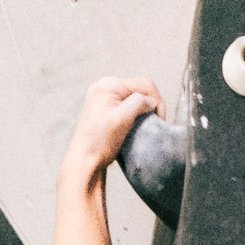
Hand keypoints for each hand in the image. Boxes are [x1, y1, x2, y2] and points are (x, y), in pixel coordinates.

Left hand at [59, 76, 160, 195]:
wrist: (84, 159)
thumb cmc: (100, 141)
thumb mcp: (123, 118)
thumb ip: (139, 103)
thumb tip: (152, 101)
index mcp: (109, 85)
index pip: (145, 84)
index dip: (157, 101)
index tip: (160, 121)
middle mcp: (105, 86)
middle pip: (140, 89)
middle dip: (151, 105)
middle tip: (155, 123)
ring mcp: (103, 96)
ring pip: (134, 97)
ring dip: (144, 110)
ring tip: (146, 125)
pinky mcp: (104, 107)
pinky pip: (127, 104)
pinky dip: (135, 113)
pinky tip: (136, 124)